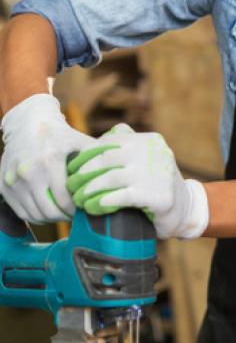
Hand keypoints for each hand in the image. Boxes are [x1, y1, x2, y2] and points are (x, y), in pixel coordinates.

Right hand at [0, 93, 93, 221]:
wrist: (29, 123)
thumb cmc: (62, 135)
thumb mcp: (82, 143)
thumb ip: (99, 160)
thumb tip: (118, 179)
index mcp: (50, 162)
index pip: (65, 200)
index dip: (78, 210)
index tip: (87, 208)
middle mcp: (28, 172)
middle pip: (49, 211)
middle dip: (66, 217)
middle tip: (77, 215)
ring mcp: (13, 180)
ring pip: (34, 215)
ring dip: (51, 218)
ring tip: (64, 213)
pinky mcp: (4, 185)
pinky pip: (21, 212)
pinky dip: (36, 216)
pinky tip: (49, 210)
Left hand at [66, 124, 208, 238]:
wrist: (185, 209)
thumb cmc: (156, 183)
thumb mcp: (146, 158)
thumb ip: (126, 145)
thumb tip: (95, 141)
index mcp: (149, 139)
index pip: (108, 142)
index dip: (85, 155)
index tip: (71, 169)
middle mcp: (154, 152)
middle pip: (106, 158)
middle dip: (83, 173)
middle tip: (70, 186)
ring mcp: (158, 173)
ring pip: (110, 177)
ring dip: (88, 190)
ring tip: (78, 200)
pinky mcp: (158, 196)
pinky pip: (120, 197)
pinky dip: (102, 202)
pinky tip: (93, 207)